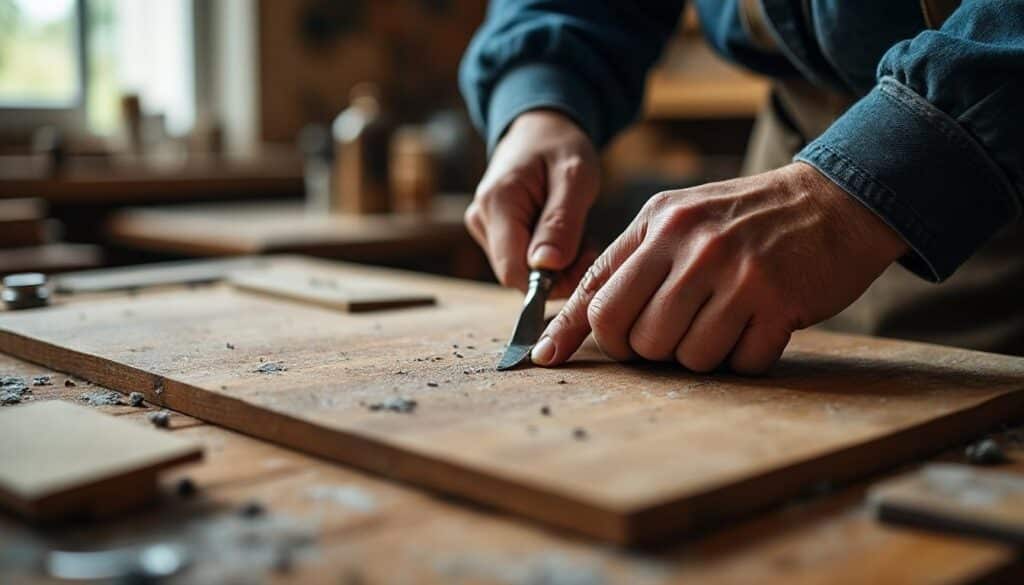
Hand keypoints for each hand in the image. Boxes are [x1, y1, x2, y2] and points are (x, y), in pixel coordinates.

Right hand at [465, 110, 599, 296]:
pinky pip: (522, 261)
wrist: (540, 129)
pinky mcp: (493, 233)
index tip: (584, 264)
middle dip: (558, 272)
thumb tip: (545, 267)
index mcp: (497, 203)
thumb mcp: (574, 176)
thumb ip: (561, 222)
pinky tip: (564, 233)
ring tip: (578, 232)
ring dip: (557, 264)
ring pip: (522, 271)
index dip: (548, 283)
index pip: (512, 271)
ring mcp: (483, 227)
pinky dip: (549, 256)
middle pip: (518, 274)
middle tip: (590, 245)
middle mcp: (481, 219)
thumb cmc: (560, 146)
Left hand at [530, 162, 908, 373]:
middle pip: (632, 334)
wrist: (834, 200)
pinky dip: (743, 358)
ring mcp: (735, 274)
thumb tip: (581, 317)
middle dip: (643, 349)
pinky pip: (738, 363)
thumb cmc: (746, 218)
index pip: (596, 290)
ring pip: (683, 357)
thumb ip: (631, 260)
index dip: (568, 331)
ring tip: (721, 322)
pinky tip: (755, 328)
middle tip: (669, 335)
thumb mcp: (679, 217)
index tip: (544, 357)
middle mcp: (691, 245)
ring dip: (699, 355)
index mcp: (658, 224)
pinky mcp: (777, 302)